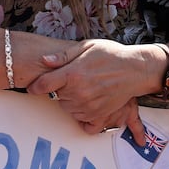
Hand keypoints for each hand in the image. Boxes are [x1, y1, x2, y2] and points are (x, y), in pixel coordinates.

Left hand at [25, 39, 159, 131]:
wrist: (135, 70)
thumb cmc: (111, 55)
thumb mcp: (87, 47)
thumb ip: (63, 56)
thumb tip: (44, 61)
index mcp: (73, 74)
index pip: (43, 85)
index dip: (35, 86)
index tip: (33, 88)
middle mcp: (79, 92)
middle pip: (55, 97)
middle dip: (60, 90)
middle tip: (74, 80)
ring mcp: (88, 106)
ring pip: (67, 109)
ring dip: (71, 102)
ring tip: (84, 89)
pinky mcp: (98, 115)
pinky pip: (81, 121)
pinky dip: (82, 115)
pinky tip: (87, 104)